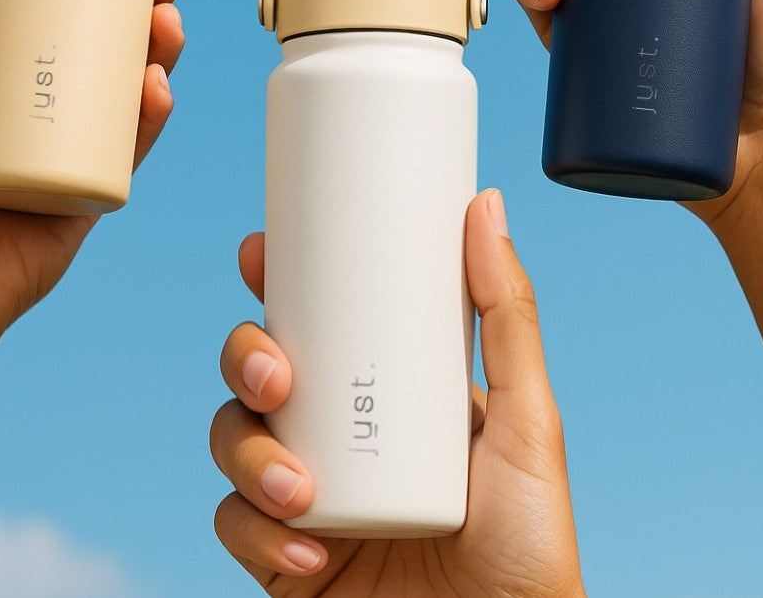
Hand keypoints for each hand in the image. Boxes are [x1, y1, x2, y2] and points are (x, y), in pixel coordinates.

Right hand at [211, 190, 583, 597]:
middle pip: (258, 374)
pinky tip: (306, 548)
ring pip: (233, 442)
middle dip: (245, 360)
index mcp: (387, 395)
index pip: (318, 326)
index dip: (278, 287)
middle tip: (275, 377)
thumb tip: (487, 205)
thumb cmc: (529, 541)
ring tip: (299, 488)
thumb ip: (509, 316)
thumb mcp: (528, 417)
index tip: (263, 252)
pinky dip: (256, 533)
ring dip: (246, 454)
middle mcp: (341, 437)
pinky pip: (236, 527)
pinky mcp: (287, 557)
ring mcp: (310, 496)